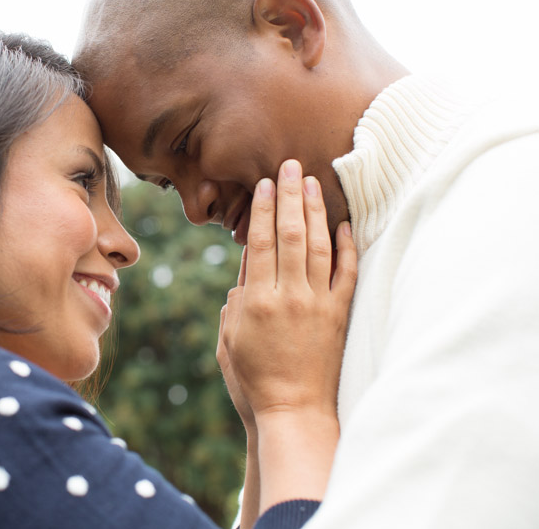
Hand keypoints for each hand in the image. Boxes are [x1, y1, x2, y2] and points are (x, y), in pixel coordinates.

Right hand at [217, 159, 355, 417]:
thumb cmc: (252, 380)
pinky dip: (348, 246)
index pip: (259, 242)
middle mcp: (288, 296)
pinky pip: (346, 273)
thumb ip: (236, 300)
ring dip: (315, 210)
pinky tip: (345, 223)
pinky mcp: (338, 315)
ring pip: (319, 245)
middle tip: (289, 165)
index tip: (263, 183)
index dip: (261, 208)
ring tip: (312, 181)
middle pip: (289, 233)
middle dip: (288, 195)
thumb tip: (247, 264)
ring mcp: (317, 304)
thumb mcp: (229, 339)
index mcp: (255, 301)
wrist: (293, 411)